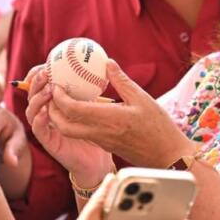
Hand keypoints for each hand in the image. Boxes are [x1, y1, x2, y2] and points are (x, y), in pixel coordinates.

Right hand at [25, 65, 113, 187]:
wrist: (99, 160)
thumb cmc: (98, 131)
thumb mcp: (94, 105)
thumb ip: (92, 89)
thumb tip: (107, 64)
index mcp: (55, 103)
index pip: (40, 85)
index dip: (37, 75)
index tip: (45, 65)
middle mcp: (47, 114)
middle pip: (32, 95)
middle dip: (35, 83)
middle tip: (46, 74)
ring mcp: (46, 128)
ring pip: (31, 111)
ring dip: (37, 99)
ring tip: (48, 90)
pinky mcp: (48, 142)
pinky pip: (38, 129)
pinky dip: (38, 119)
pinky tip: (45, 111)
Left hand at [44, 60, 190, 168]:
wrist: (167, 157)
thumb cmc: (159, 127)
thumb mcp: (142, 98)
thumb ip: (121, 81)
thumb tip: (107, 63)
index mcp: (108, 118)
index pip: (73, 109)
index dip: (59, 97)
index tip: (56, 84)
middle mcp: (100, 132)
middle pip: (64, 125)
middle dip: (51, 110)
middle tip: (52, 93)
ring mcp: (101, 141)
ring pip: (70, 132)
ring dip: (60, 117)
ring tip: (61, 99)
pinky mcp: (104, 146)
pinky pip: (81, 134)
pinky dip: (73, 122)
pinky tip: (79, 109)